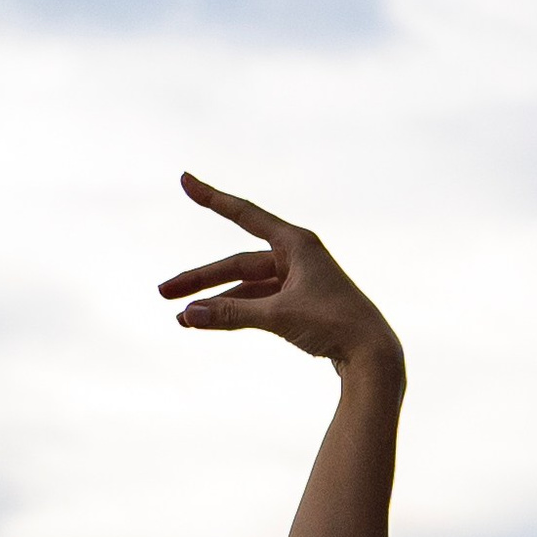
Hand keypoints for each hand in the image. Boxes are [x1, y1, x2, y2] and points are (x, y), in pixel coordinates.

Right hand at [160, 174, 400, 380]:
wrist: (373, 355)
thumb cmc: (333, 326)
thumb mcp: (278, 318)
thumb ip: (231, 315)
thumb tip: (188, 316)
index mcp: (296, 243)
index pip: (243, 214)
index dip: (212, 198)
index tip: (185, 180)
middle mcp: (296, 256)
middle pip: (237, 264)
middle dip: (200, 279)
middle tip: (164, 292)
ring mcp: (297, 280)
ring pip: (245, 287)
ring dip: (215, 302)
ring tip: (181, 317)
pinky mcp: (299, 303)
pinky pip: (257, 303)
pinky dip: (234, 312)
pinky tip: (208, 322)